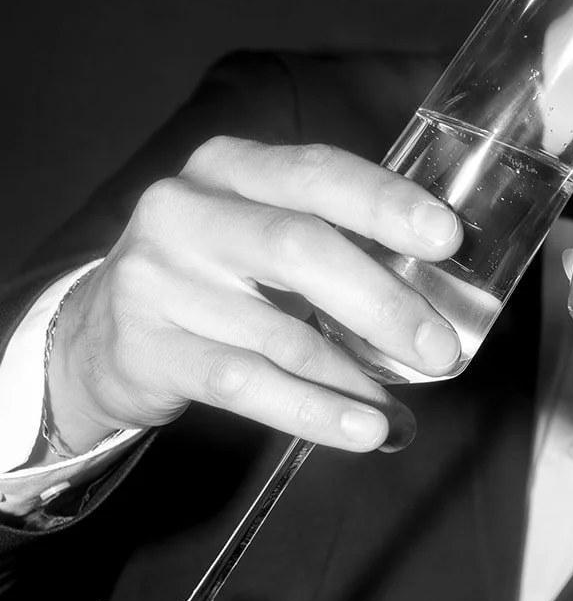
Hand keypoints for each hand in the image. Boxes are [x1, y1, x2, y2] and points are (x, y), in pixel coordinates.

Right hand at [47, 138, 464, 455]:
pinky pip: (249, 384)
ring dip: (357, 380)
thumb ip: (333, 241)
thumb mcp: (255, 234)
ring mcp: (160, 280)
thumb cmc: (208, 281)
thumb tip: (438, 292)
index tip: (447, 237)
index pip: (318, 172)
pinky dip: (315, 412)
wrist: (97, 336)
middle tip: (440, 348)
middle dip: (383, 302)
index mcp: (229, 168)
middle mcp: (187, 211)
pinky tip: (362, 431)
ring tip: (402, 412)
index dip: (386, 203)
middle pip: (301, 248)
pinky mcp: (150, 349)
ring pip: (281, 333)